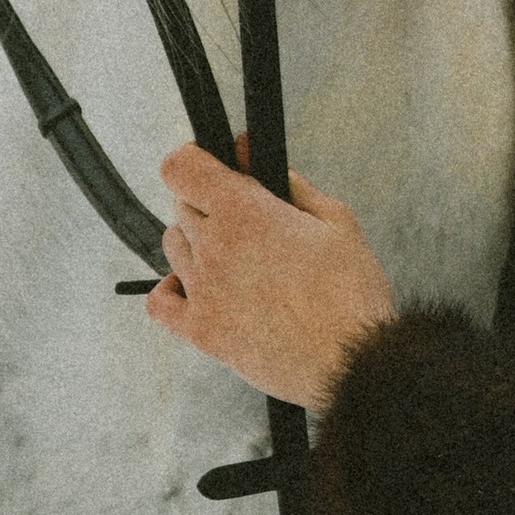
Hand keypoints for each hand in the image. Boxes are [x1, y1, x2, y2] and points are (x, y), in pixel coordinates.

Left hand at [145, 141, 395, 409]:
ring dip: (197, 243)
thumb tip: (252, 153)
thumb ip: (289, 182)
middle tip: (248, 220)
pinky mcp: (201, 331)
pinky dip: (172, 289)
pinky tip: (197, 288)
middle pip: (181, 206)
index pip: (181, 168)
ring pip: (173, 248)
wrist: (354, 360)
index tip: (208, 164)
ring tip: (238, 259)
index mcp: (245, 213)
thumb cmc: (352, 295)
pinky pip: (160, 302)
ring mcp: (203, 291)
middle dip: (210, 203)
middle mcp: (214, 248)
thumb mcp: (336, 220)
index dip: (192, 159)